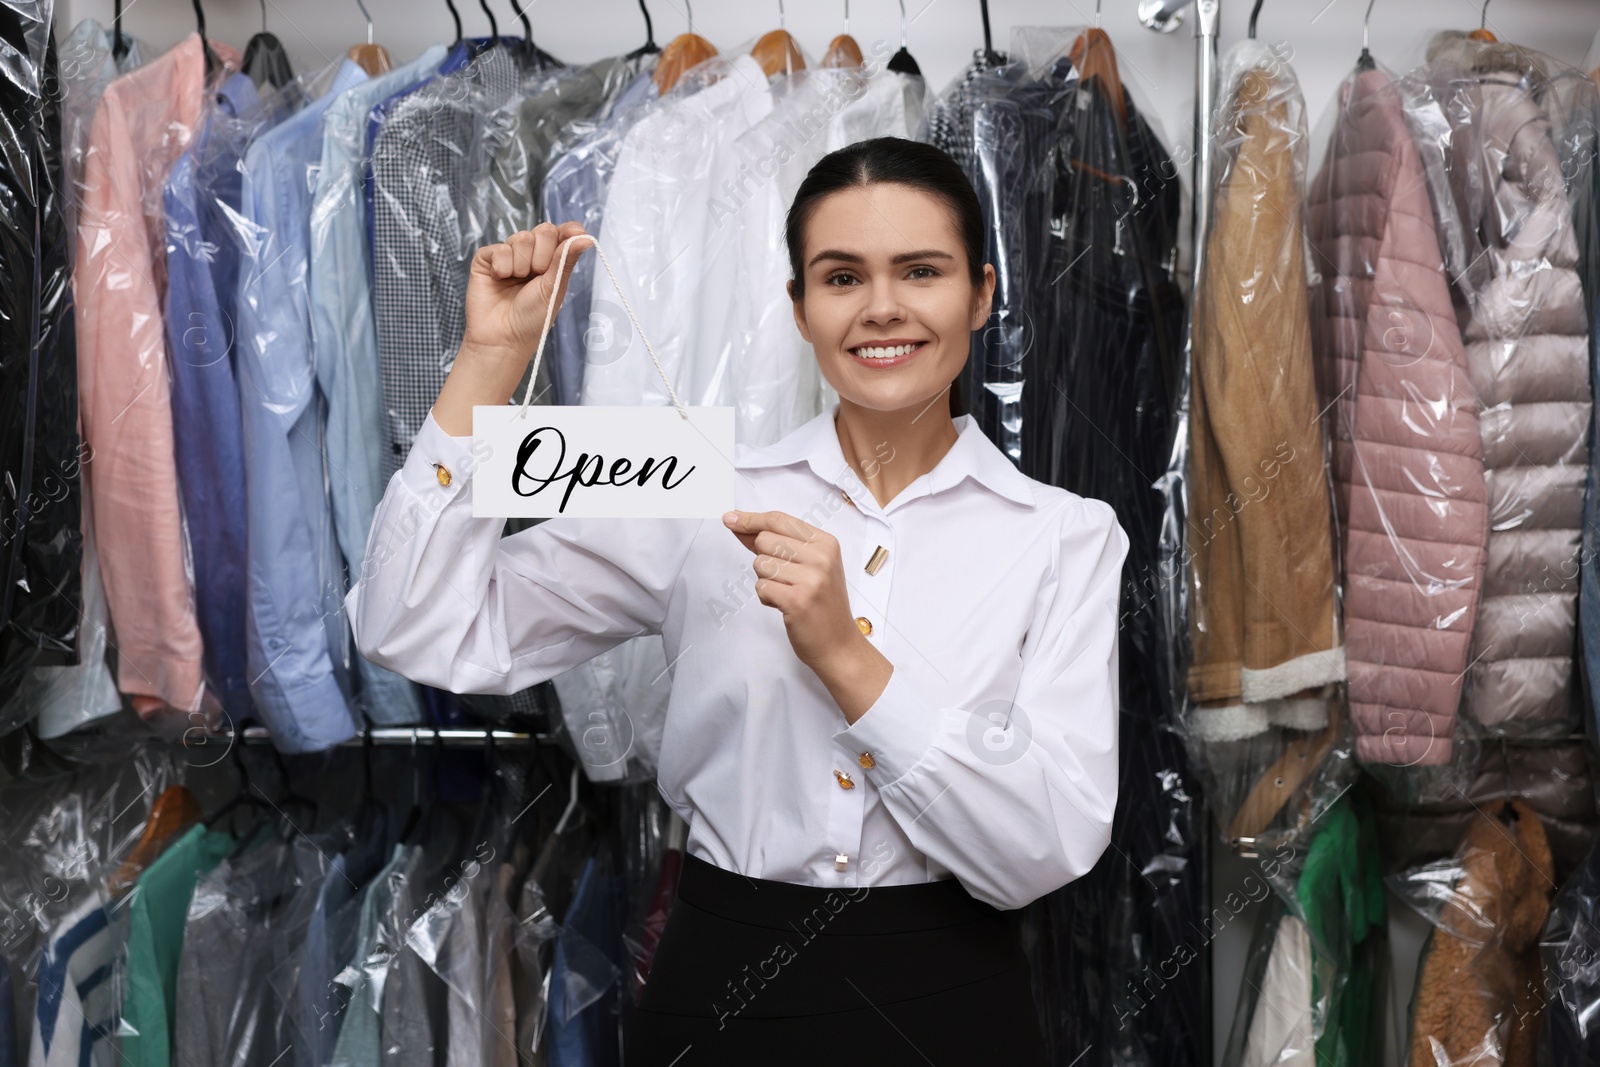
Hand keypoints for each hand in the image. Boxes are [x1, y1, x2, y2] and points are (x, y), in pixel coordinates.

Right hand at [462, 221, 592, 364]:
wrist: (503, 338)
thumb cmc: (531, 319)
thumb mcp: (554, 288)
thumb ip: (566, 259)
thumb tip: (586, 237)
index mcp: (551, 261)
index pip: (562, 233)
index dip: (569, 230)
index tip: (574, 233)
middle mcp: (531, 255)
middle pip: (544, 231)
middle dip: (543, 256)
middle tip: (536, 277)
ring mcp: (508, 255)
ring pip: (521, 238)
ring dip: (522, 265)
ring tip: (516, 283)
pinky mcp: (486, 259)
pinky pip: (499, 248)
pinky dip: (502, 266)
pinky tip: (499, 280)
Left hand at [725, 509, 858, 668]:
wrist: (838, 644)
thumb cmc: (820, 603)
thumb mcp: (808, 566)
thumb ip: (776, 543)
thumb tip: (739, 524)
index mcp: (826, 543)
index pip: (779, 520)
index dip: (751, 519)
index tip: (730, 519)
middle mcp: (821, 557)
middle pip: (765, 540)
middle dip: (763, 558)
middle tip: (784, 578)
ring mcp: (812, 579)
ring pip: (760, 564)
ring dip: (766, 581)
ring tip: (787, 593)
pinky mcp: (797, 600)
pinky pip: (760, 587)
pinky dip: (766, 597)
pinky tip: (784, 605)